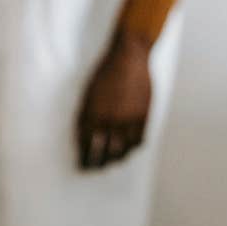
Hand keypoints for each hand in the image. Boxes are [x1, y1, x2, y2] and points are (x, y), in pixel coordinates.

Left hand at [77, 29, 151, 167]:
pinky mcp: (143, 116)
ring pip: (123, 150)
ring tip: (113, 161)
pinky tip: (129, 148)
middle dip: (98, 163)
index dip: (85, 158)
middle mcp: (110, 120)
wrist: (128, 57)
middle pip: (104, 153)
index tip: (82, 165)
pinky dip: (133, 147)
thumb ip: (86, 115)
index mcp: (92, 114)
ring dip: (117, 158)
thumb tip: (84, 136)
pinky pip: (139, 140)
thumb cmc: (104, 72)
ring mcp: (128, 119)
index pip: (87, 146)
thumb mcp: (88, 93)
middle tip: (96, 168)